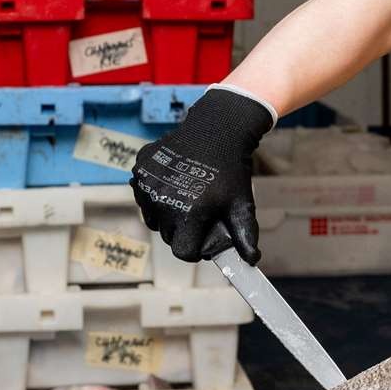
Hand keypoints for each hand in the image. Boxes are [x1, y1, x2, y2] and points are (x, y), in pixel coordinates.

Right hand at [130, 87, 275, 262]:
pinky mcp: (139, 171)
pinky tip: (173, 181)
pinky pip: (143, 197)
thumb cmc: (230, 168)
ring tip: (187, 195)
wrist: (216, 128)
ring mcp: (147, 186)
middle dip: (183, 229)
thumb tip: (251, 260)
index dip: (196, 246)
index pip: (183, 252)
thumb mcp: (241, 203)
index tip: (204, 233)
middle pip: (168, 236)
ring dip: (167, 214)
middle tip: (199, 210)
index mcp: (188, 214)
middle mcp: (163, 202)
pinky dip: (155, 195)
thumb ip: (245, 235)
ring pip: (153, 218)